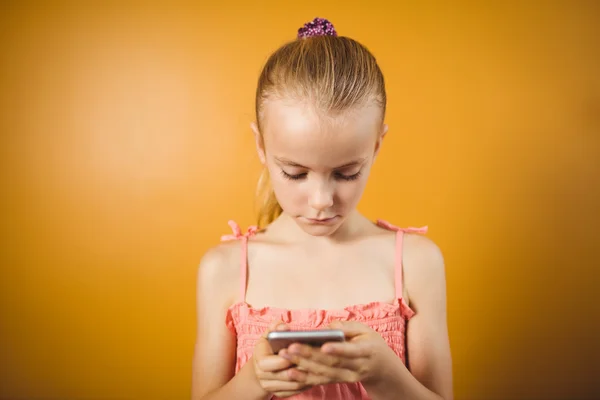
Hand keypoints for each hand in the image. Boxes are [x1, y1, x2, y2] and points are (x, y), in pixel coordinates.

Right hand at [251, 321, 314, 397]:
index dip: (283, 360)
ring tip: (318, 368)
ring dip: (306, 378)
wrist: (263, 364)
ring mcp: (270, 386)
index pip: (267, 364)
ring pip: (292, 385)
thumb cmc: (269, 345)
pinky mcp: (279, 393)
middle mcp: (261, 376)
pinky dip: (306, 385)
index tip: (297, 354)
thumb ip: (276, 327)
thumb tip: (284, 328)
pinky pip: (295, 391)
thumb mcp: (269, 333)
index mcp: (259, 359)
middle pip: (284, 376)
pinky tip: (315, 376)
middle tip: (314, 362)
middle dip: (299, 369)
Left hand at [279, 321, 394, 385]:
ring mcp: (347, 377)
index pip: (351, 351)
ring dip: (302, 365)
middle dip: (310, 355)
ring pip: (323, 373)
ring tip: (285, 355)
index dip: (338, 349)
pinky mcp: (338, 381)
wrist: (381, 368)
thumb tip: (330, 326)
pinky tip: (290, 372)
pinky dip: (304, 377)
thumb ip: (348, 327)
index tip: (324, 345)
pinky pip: (320, 381)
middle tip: (291, 346)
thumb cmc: (371, 344)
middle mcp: (356, 368)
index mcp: (366, 352)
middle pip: (331, 363)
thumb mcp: (366, 331)